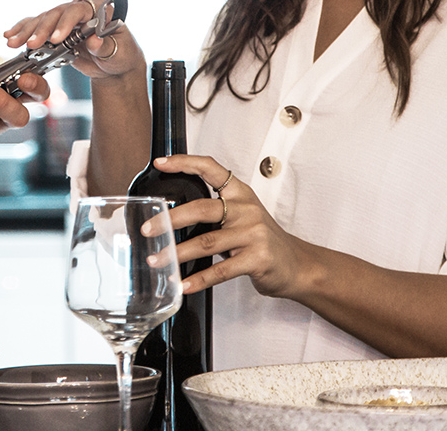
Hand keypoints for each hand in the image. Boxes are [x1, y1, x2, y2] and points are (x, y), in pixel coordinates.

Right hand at [3, 0, 138, 79]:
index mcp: (99, 9)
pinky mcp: (55, 29)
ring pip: (43, 19)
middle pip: (56, 14)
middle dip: (41, 30)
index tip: (56, 38)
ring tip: (13, 42)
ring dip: (27, 31)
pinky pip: (36, 26)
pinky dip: (23, 30)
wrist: (113, 65)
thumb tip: (94, 41)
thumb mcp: (119, 54)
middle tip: (31, 44)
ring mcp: (66, 18)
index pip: (78, 11)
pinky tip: (10, 35)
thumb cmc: (121, 56)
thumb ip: (105, 47)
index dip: (65, 23)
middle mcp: (80, 9)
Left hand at [145, 155, 313, 300]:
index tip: (161, 163)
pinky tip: (183, 284)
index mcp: (240, 194)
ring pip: (206, 243)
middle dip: (169, 220)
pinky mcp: (257, 259)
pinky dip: (198, 279)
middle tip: (148, 228)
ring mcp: (253, 234)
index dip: (184, 162)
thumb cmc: (263, 240)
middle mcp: (246, 209)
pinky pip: (221, 271)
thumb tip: (171, 215)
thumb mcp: (243, 215)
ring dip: (177, 254)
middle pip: (201, 209)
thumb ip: (215, 210)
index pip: (211, 169)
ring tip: (158, 259)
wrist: (298, 264)